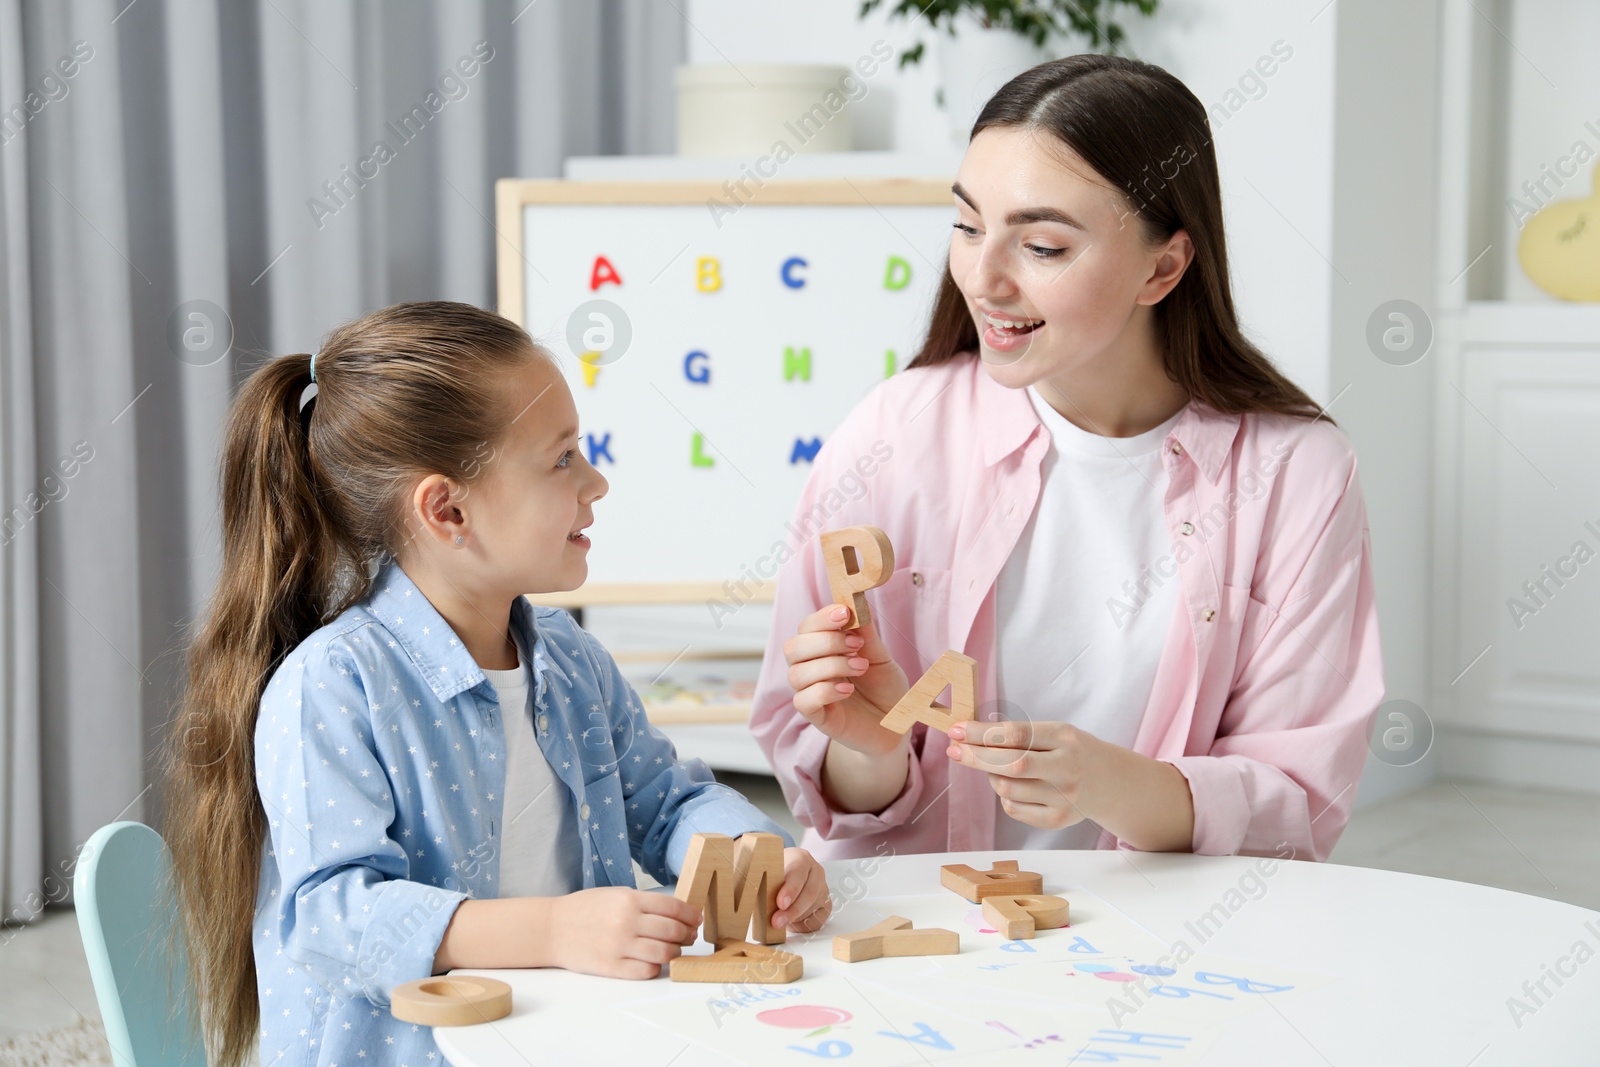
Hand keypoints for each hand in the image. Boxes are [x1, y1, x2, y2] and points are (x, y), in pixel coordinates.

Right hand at [546, 887, 701, 979]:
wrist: (552, 929)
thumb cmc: (585, 910)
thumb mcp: (615, 894)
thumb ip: (644, 903)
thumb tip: (677, 913)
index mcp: (629, 899)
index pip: (674, 907)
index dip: (691, 915)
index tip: (696, 919)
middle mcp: (626, 922)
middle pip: (673, 931)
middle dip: (687, 935)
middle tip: (688, 937)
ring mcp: (619, 946)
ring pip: (664, 953)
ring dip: (675, 953)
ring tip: (673, 950)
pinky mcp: (612, 967)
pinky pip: (646, 971)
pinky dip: (656, 968)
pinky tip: (653, 962)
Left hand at [771, 846, 831, 932]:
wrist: (787, 871)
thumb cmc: (775, 873)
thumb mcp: (769, 871)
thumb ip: (765, 882)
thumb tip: (753, 898)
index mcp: (801, 859)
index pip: (798, 874)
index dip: (790, 890)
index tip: (780, 903)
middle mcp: (816, 872)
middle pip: (809, 894)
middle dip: (792, 911)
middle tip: (777, 922)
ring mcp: (823, 888)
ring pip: (812, 909)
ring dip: (795, 919)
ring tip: (778, 922)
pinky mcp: (826, 904)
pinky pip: (817, 920)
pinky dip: (803, 925)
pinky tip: (791, 923)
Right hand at [782, 604, 910, 755]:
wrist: (895, 725)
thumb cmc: (885, 688)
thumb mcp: (881, 657)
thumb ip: (866, 635)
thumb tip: (857, 603)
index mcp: (822, 649)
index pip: (806, 627)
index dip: (821, 618)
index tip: (845, 614)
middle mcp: (810, 668)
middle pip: (793, 647)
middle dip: (825, 641)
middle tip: (856, 645)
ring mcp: (810, 693)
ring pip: (797, 673)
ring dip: (830, 666)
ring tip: (861, 668)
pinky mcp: (815, 716)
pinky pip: (803, 700)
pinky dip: (825, 690)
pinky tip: (848, 690)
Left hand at [945, 720, 1100, 830]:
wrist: (1109, 782)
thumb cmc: (1072, 751)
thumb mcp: (1055, 733)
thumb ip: (1019, 735)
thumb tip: (969, 736)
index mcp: (1065, 739)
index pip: (1016, 735)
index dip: (981, 733)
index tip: (957, 730)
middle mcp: (1068, 768)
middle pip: (1011, 764)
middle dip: (975, 756)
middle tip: (954, 748)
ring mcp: (1064, 798)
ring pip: (1007, 789)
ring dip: (991, 776)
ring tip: (994, 767)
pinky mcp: (1057, 820)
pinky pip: (1013, 808)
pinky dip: (1004, 795)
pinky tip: (1012, 785)